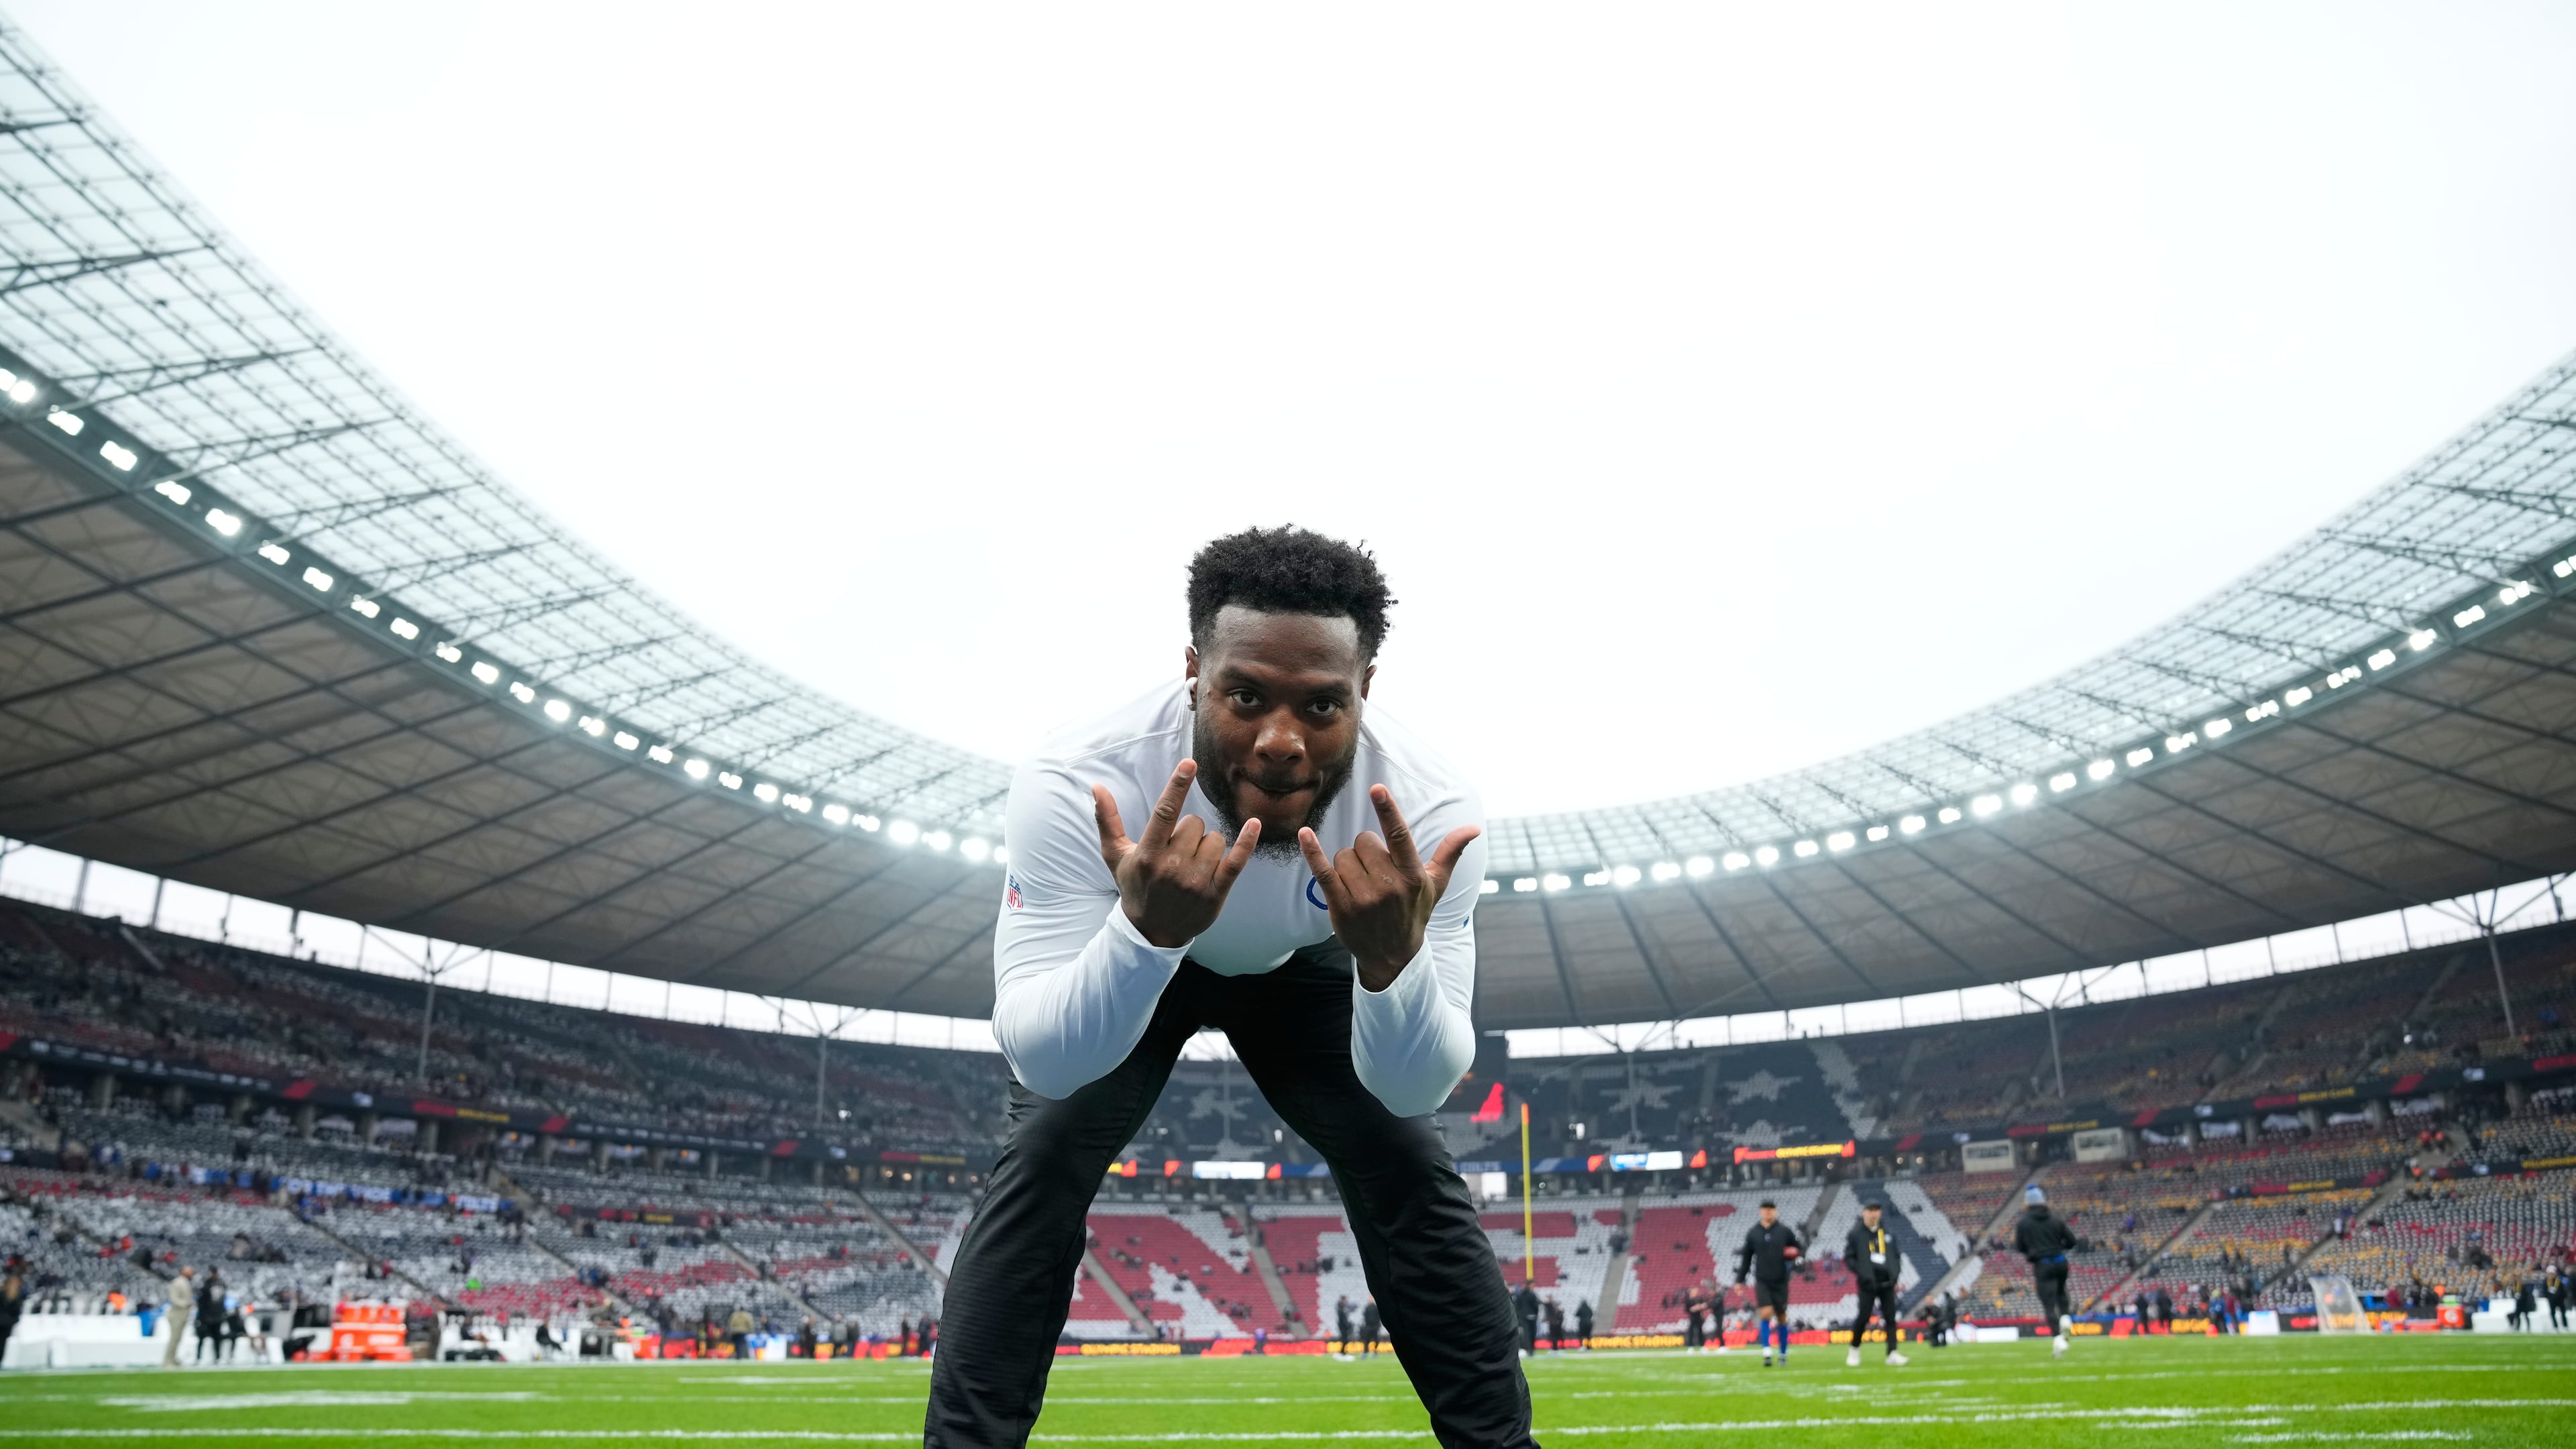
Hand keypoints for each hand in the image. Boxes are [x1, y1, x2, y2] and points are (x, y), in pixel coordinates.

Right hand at [1094, 759, 1258, 948]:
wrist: (1151, 932)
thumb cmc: (1134, 886)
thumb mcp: (1115, 856)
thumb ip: (1107, 820)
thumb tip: (1096, 786)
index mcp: (1148, 854)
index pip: (1165, 812)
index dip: (1178, 785)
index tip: (1190, 762)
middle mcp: (1171, 867)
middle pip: (1194, 824)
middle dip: (1189, 832)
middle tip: (1177, 852)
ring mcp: (1195, 881)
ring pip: (1215, 839)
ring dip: (1207, 845)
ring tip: (1193, 863)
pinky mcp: (1215, 892)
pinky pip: (1237, 860)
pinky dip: (1247, 842)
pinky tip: (1254, 823)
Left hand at [1297, 784, 1480, 991]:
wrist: (1393, 957)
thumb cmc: (1414, 912)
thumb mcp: (1435, 884)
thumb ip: (1450, 852)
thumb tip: (1473, 828)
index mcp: (1412, 876)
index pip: (1399, 836)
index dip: (1387, 810)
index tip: (1377, 789)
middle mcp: (1389, 886)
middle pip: (1364, 842)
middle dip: (1366, 851)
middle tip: (1375, 874)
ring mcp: (1363, 898)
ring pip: (1343, 855)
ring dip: (1348, 864)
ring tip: (1361, 885)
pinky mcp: (1340, 906)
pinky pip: (1323, 871)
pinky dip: (1312, 852)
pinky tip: (1304, 834)